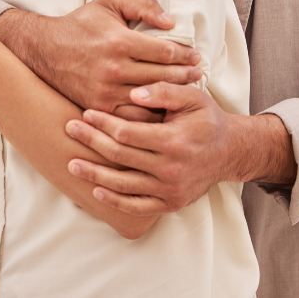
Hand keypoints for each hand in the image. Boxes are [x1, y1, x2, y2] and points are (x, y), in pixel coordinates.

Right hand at [6, 0, 203, 112]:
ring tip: (185, 92)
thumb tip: (171, 22)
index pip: (165, 52)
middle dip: (185, 75)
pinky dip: (149, 113)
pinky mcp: (98, 107)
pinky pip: (132, 116)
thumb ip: (143, 5)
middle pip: (163, 76)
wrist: (45, 49)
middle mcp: (114, 69)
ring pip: (151, 99)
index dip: (185, 55)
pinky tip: (161, 108)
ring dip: (172, 96)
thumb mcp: (110, 3)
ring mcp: (105, 92)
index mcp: (119, 42)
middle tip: (197, 74)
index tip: (195, 56)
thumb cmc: (82, 24)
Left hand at [64, 82, 239, 214]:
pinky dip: (114, 200)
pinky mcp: (170, 204)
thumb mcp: (192, 97)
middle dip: (91, 142)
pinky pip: (136, 206)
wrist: (229, 152)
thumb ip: (164, 91)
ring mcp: (170, 190)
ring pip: (123, 184)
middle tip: (69, 129)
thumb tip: (134, 93)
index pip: (127, 133)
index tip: (85, 113)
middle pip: (120, 157)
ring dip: (94, 174)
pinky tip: (95, 190)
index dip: (103, 122)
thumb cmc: (206, 119)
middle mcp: (171, 169)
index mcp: (174, 141)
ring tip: (71, 163)